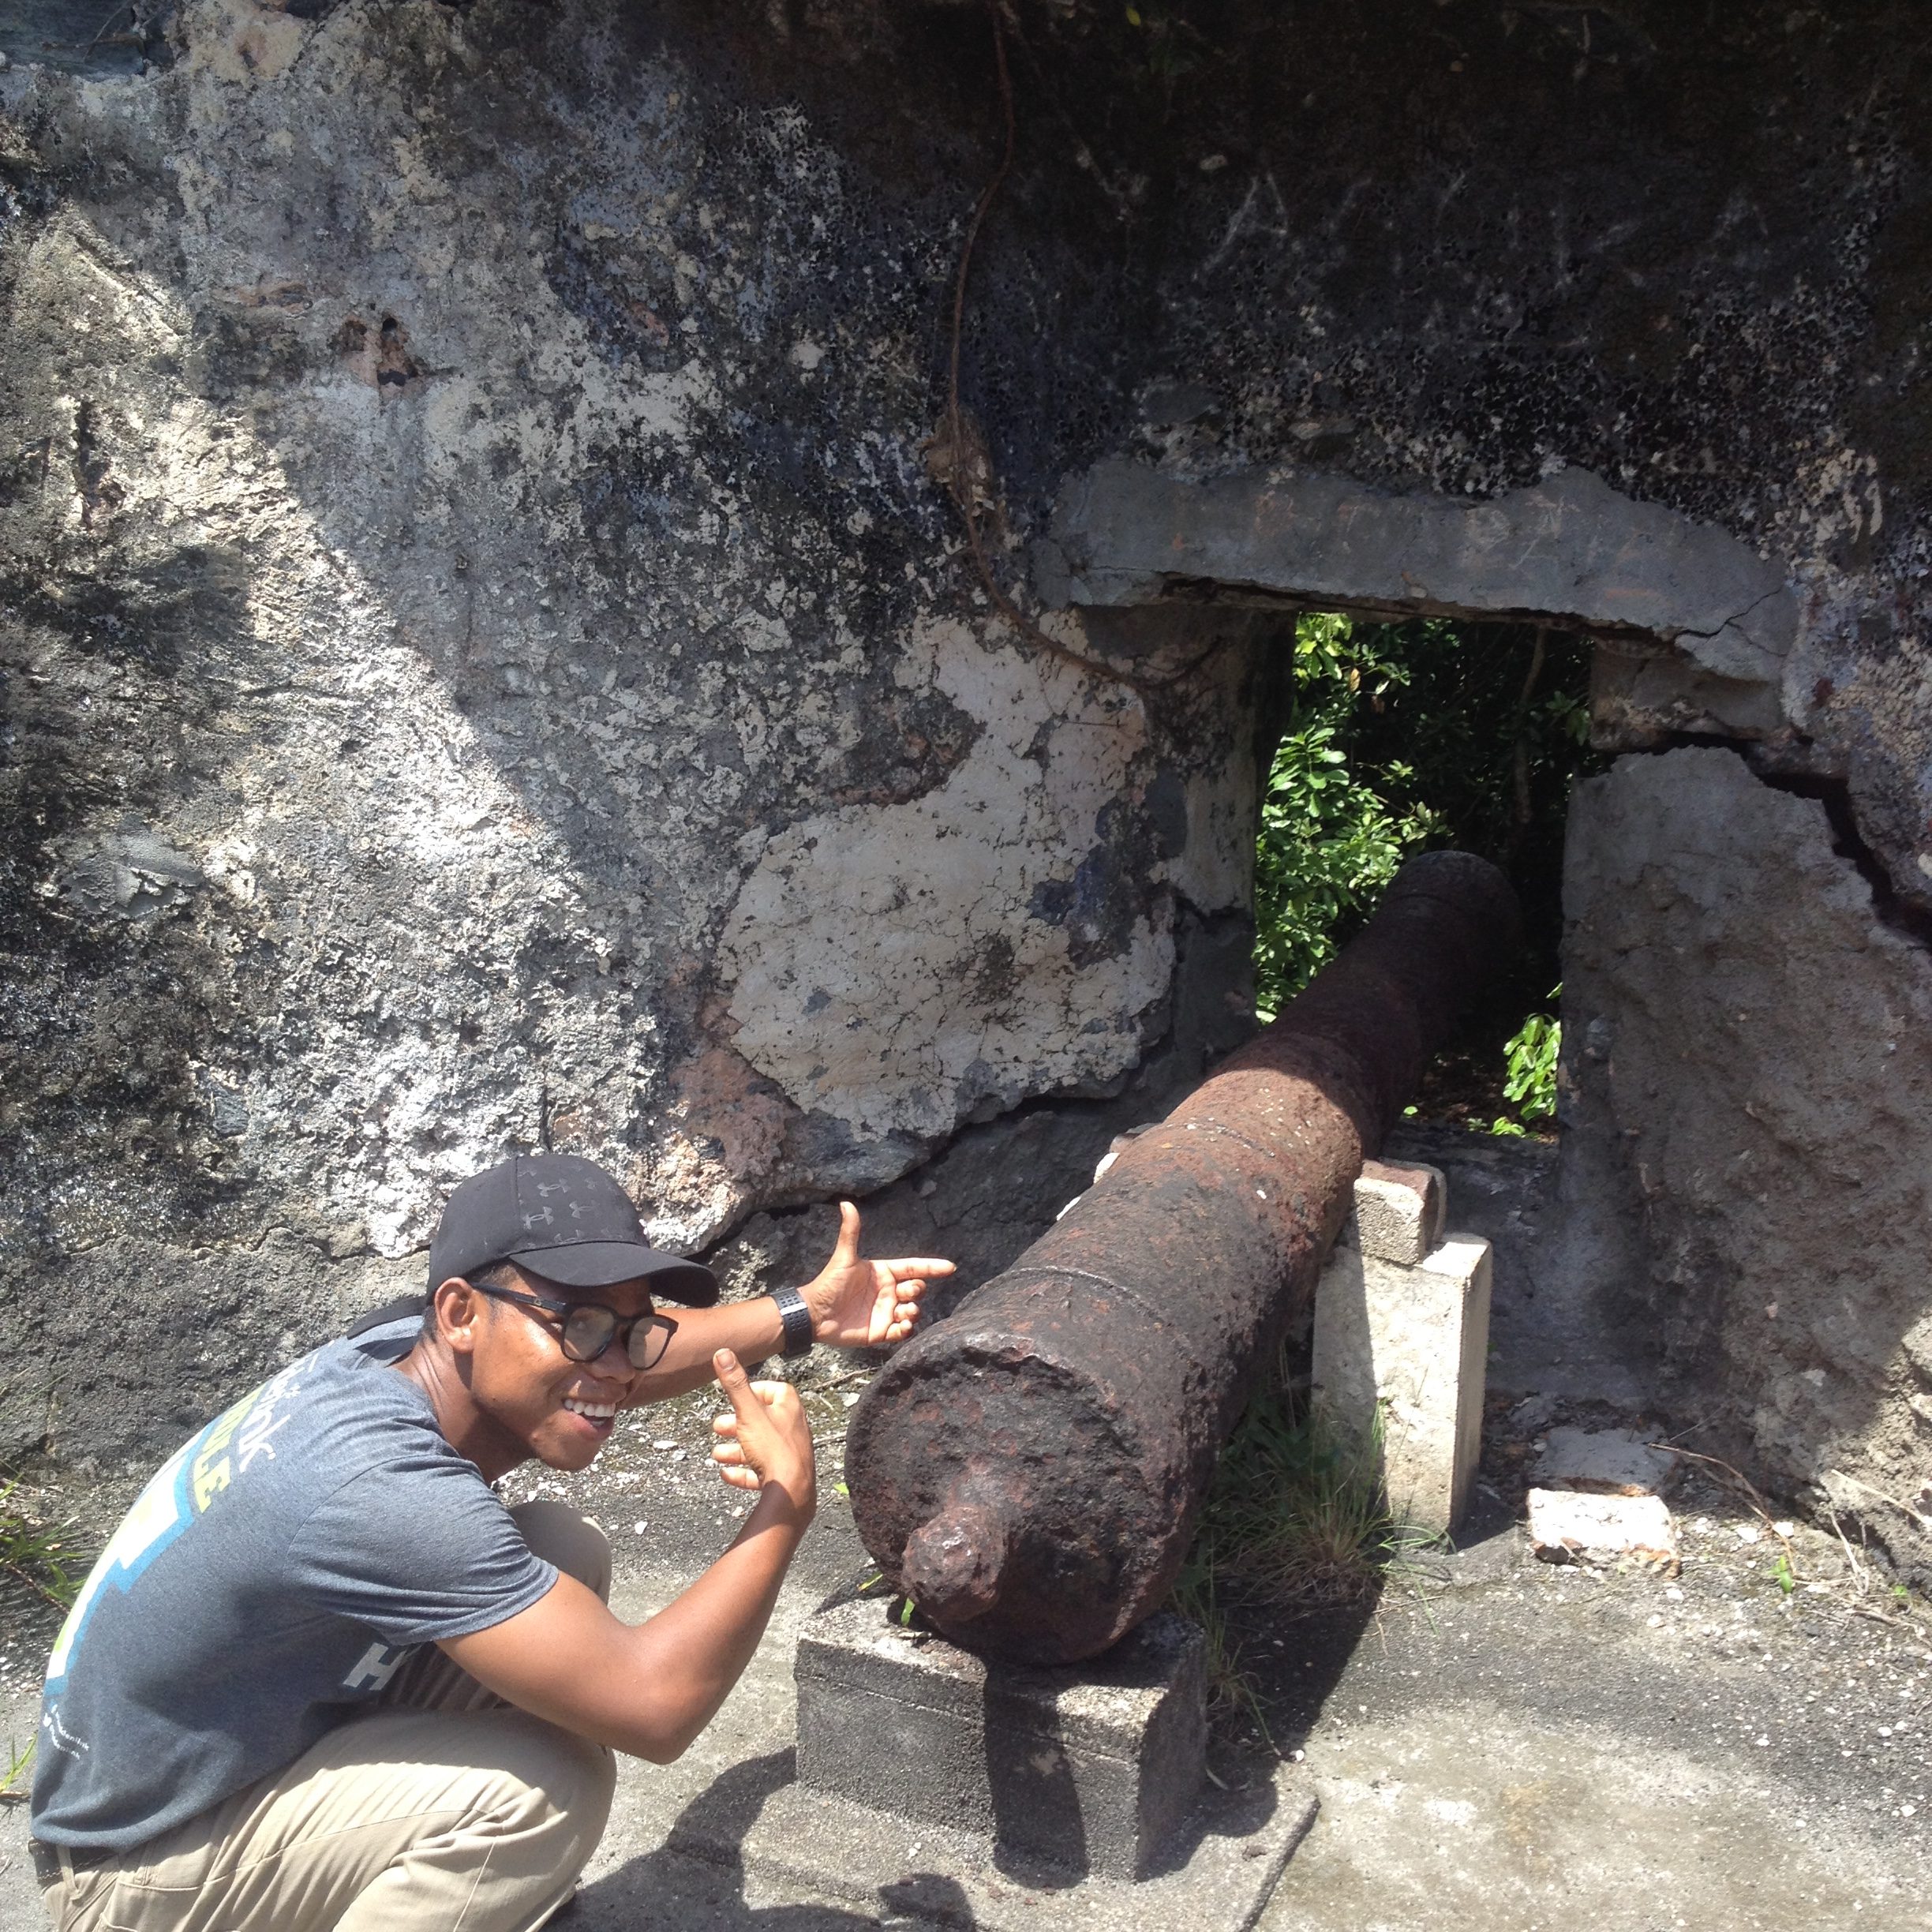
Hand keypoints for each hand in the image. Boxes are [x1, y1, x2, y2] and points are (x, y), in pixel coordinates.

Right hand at [709, 1349, 815, 1513]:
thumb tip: (722, 1352)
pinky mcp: (784, 1478)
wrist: (791, 1493)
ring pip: (759, 1448)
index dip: (756, 1390)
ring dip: (736, 1450)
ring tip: (716, 1453)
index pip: (777, 1390)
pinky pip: (760, 1473)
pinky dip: (742, 1472)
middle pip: (763, 1421)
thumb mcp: (748, 1412)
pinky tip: (726, 1474)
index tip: (738, 1395)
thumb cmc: (774, 1449)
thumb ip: (734, 1384)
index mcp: (789, 1409)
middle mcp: (793, 1430)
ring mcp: (790, 1455)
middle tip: (718, 1426)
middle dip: (738, 1423)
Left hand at [798, 1202, 954, 1348]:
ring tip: (907, 1313)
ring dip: (914, 1312)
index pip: (913, 1268)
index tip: (950, 1267)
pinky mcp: (880, 1332)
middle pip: (915, 1289)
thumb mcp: (844, 1257)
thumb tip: (846, 1203)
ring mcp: (885, 1313)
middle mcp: (888, 1292)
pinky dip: (906, 1331)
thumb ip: (851, 1232)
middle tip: (909, 1292)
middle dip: (918, 1290)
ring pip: (912, 1312)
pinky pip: (901, 1333)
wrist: (815, 1314)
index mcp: (883, 1273)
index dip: (932, 1267)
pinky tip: (902, 1328)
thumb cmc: (829, 1283)